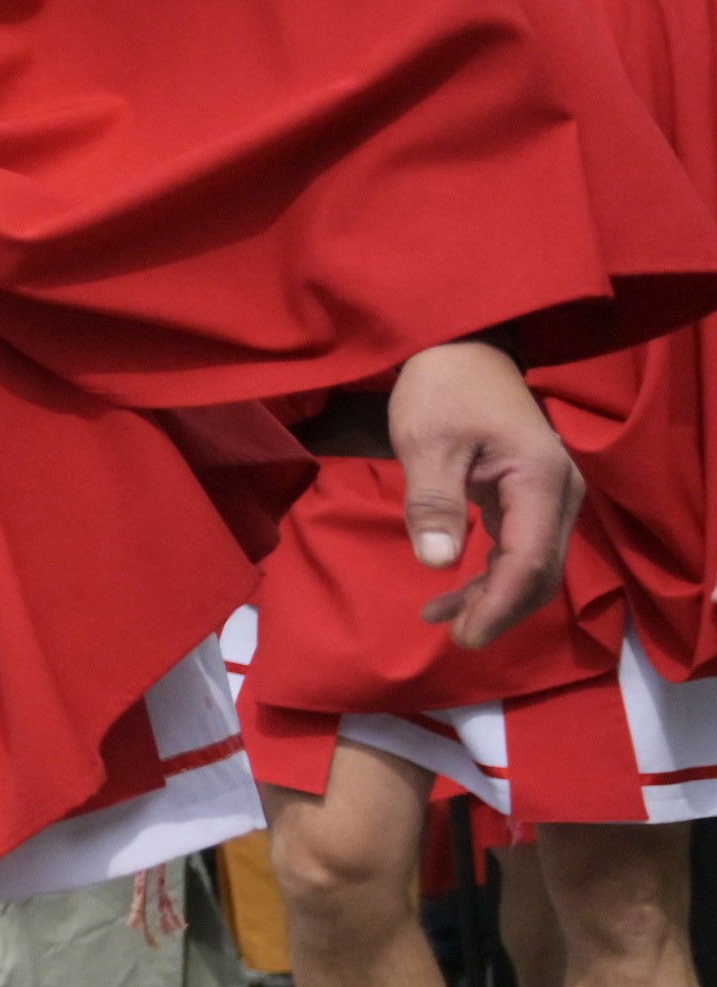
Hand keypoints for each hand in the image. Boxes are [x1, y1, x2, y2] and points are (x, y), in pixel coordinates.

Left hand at [392, 339, 578, 643]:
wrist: (463, 349)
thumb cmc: (444, 390)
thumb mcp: (427, 442)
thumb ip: (433, 502)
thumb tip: (437, 562)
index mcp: (540, 482)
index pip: (531, 561)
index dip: (500, 604)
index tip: (465, 636)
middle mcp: (559, 494)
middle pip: (541, 571)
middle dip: (500, 608)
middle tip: (455, 637)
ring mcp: (549, 497)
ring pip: (532, 565)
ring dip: (493, 596)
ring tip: (440, 618)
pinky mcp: (531, 498)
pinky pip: (519, 548)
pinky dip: (490, 574)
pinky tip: (452, 592)